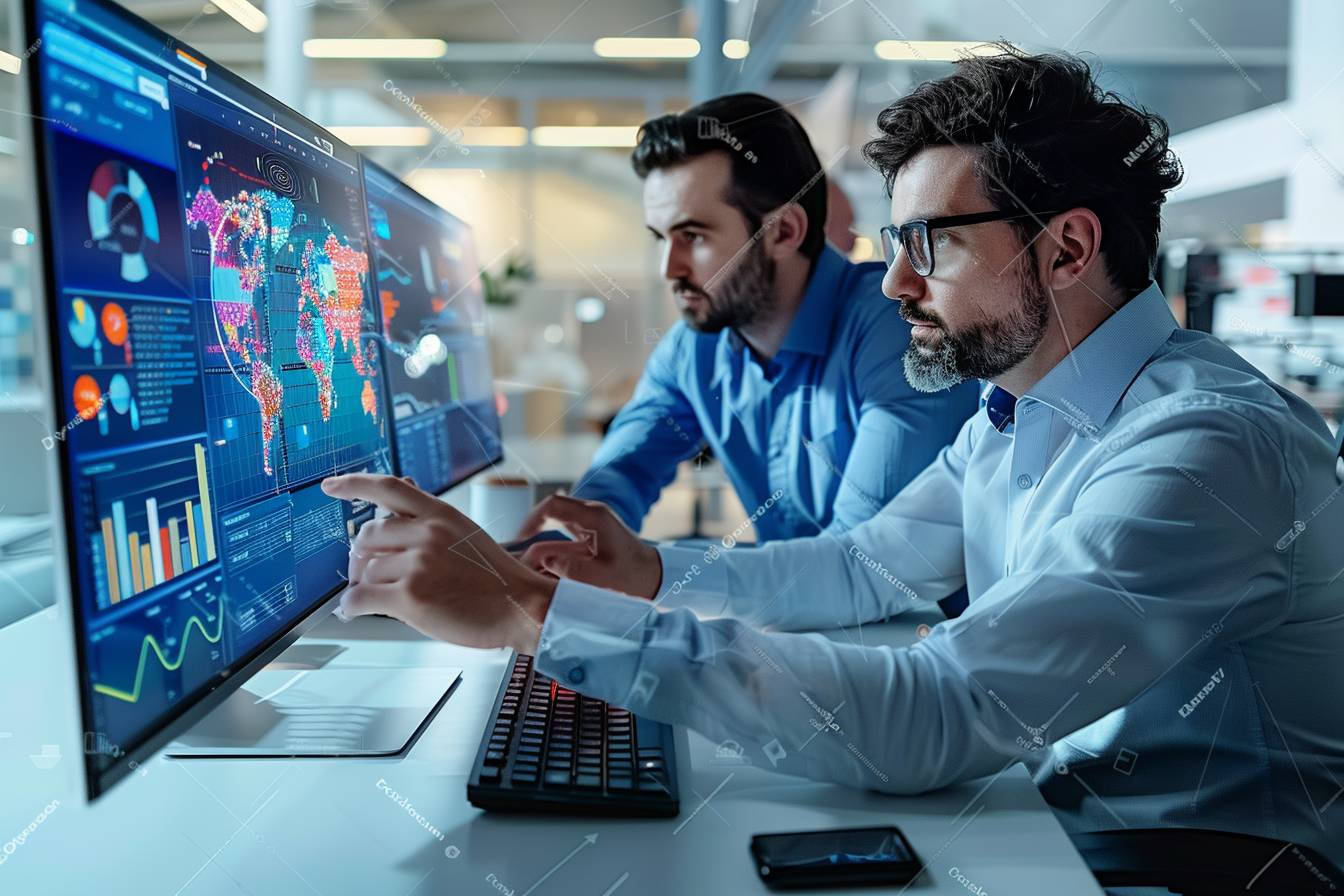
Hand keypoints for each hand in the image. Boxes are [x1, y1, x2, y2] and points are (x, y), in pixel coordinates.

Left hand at [320, 473, 555, 653]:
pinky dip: (351, 607)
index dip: (353, 484)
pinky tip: (355, 610)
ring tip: (378, 598)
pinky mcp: (410, 596)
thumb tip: (396, 510)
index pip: (387, 488)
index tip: (330, 485)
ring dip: (365, 587)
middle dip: (361, 558)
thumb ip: (430, 523)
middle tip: (365, 573)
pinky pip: (360, 598)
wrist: (521, 606)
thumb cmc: (495, 578)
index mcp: (440, 514)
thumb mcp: (465, 534)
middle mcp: (427, 533)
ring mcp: (417, 564)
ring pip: (365, 571)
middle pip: (367, 536)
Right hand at [513, 494, 661, 598]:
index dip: (531, 520)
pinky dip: (550, 550)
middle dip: (531, 532)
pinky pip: (562, 535)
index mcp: (594, 516)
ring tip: (527, 565)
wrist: (655, 577)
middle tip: (518, 554)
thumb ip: (571, 569)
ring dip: (540, 543)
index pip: (552, 505)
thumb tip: (543, 560)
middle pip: (550, 512)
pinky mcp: (590, 534)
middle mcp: (590, 514)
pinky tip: (542, 568)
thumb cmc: (632, 577)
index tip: (519, 539)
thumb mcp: (601, 577)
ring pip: (554, 525)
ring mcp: (590, 522)